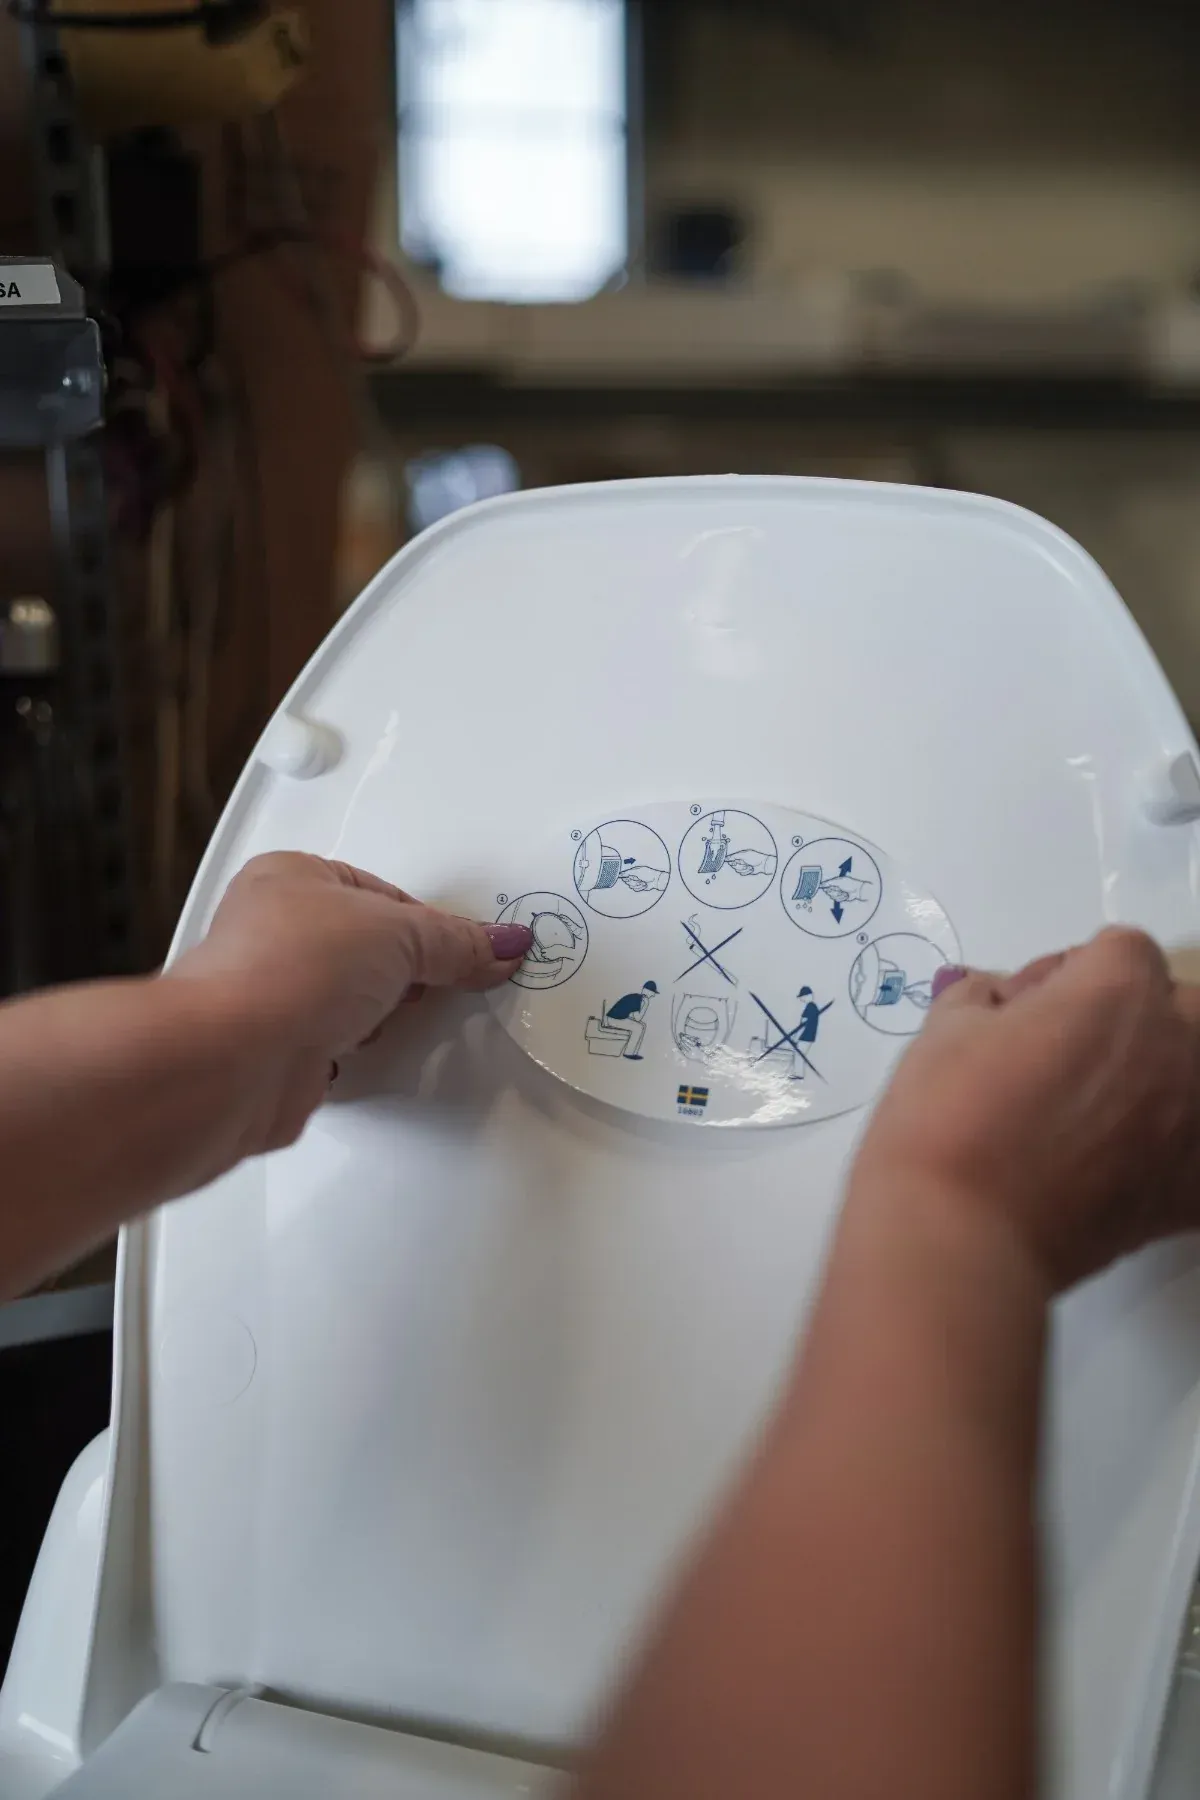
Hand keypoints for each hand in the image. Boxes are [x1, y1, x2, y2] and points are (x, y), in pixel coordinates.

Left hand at [171, 853, 530, 1137]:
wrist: (236, 1058)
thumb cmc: (287, 971)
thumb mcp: (399, 935)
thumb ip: (456, 943)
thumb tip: (499, 945)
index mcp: (291, 877)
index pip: (382, 894)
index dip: (430, 923)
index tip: (471, 946)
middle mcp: (272, 931)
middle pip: (365, 947)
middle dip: (404, 971)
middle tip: (440, 980)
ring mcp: (272, 993)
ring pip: (346, 999)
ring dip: (376, 1015)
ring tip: (392, 1018)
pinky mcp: (276, 1050)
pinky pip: (331, 1045)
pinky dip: (353, 1051)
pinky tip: (363, 1051)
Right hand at [620, 864, 668, 893]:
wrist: (656, 880)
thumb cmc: (647, 873)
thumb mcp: (637, 871)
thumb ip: (627, 872)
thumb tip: (620, 873)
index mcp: (633, 871)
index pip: (624, 875)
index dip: (626, 877)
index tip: (629, 877)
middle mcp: (633, 877)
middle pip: (627, 881)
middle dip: (633, 881)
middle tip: (638, 879)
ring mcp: (636, 882)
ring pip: (631, 886)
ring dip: (637, 884)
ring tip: (643, 882)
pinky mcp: (639, 888)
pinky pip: (635, 889)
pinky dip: (640, 887)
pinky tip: (644, 885)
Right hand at [726, 849, 776, 877]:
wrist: (763, 864)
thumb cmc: (755, 857)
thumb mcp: (744, 854)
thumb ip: (734, 856)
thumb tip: (727, 857)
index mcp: (739, 855)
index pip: (731, 858)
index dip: (730, 860)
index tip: (733, 862)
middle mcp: (740, 861)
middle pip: (733, 865)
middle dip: (739, 865)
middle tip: (744, 863)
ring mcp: (743, 866)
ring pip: (737, 870)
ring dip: (743, 869)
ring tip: (749, 866)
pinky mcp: (746, 872)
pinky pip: (742, 873)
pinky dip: (746, 872)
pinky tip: (751, 869)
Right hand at [850, 929, 1199, 1290]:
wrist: (958, 1236)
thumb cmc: (944, 1124)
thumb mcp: (944, 1033)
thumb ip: (985, 1000)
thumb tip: (996, 1002)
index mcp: (1117, 991)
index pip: (1120, 950)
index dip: (1067, 973)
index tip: (1027, 1008)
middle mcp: (1175, 1047)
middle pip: (1180, 1005)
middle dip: (1132, 1018)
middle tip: (1066, 1054)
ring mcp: (1193, 1122)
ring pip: (1195, 1076)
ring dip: (1158, 1080)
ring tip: (1095, 1113)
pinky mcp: (1189, 1191)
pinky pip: (1198, 1154)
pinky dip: (1175, 1153)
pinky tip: (1127, 1165)